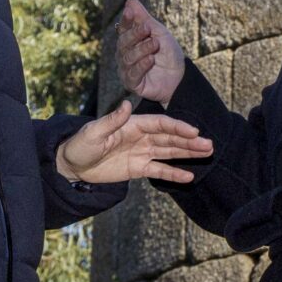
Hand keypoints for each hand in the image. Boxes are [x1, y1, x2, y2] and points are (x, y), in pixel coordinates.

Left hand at [55, 97, 211, 186]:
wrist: (72, 165)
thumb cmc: (80, 145)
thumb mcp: (93, 132)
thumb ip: (112, 120)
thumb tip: (126, 105)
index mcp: (132, 124)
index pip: (160, 124)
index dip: (178, 127)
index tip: (194, 131)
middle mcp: (141, 137)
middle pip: (170, 137)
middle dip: (189, 141)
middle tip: (209, 144)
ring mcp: (141, 152)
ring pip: (169, 152)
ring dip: (187, 153)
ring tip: (207, 153)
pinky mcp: (138, 168)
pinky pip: (159, 170)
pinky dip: (174, 173)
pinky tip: (189, 176)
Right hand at [116, 0, 187, 104]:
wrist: (179, 76)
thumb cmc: (167, 53)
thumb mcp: (159, 32)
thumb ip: (143, 18)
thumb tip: (130, 1)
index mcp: (130, 40)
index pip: (123, 29)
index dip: (126, 20)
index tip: (130, 12)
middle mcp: (125, 54)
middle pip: (123, 43)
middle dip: (135, 35)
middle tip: (147, 29)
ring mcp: (127, 69)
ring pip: (127, 58)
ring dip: (142, 49)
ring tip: (155, 44)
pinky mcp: (132, 83)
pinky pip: (132, 74)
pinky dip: (141, 65)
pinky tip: (150, 60)